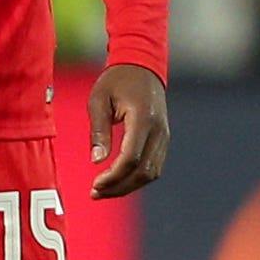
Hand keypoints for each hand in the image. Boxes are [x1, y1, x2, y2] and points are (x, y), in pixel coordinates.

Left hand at [89, 63, 167, 198]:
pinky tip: (118, 180)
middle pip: (144, 172)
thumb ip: (99, 131)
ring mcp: (164, 136)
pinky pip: (153, 167)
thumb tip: (97, 161)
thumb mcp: (99, 100)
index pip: (132, 158)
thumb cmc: (116, 81)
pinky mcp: (163, 140)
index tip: (95, 184)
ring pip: (151, 173)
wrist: (142, 66)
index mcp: (143, 118)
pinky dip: (136, 178)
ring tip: (104, 190)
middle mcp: (159, 130)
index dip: (114, 176)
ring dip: (128, 186)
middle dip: (119, 187)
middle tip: (95, 193)